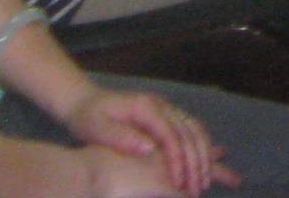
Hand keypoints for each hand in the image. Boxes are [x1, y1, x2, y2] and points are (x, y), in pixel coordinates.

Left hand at [67, 89, 229, 195]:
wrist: (84, 101)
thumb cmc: (88, 117)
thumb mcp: (97, 128)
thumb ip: (121, 137)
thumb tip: (149, 149)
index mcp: (146, 107)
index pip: (170, 134)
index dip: (177, 160)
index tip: (179, 184)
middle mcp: (161, 105)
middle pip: (189, 131)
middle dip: (197, 161)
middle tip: (199, 187)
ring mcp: (166, 108)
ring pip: (195, 128)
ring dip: (203, 154)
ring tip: (204, 179)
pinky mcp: (166, 114)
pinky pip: (190, 128)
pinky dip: (200, 145)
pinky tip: (202, 162)